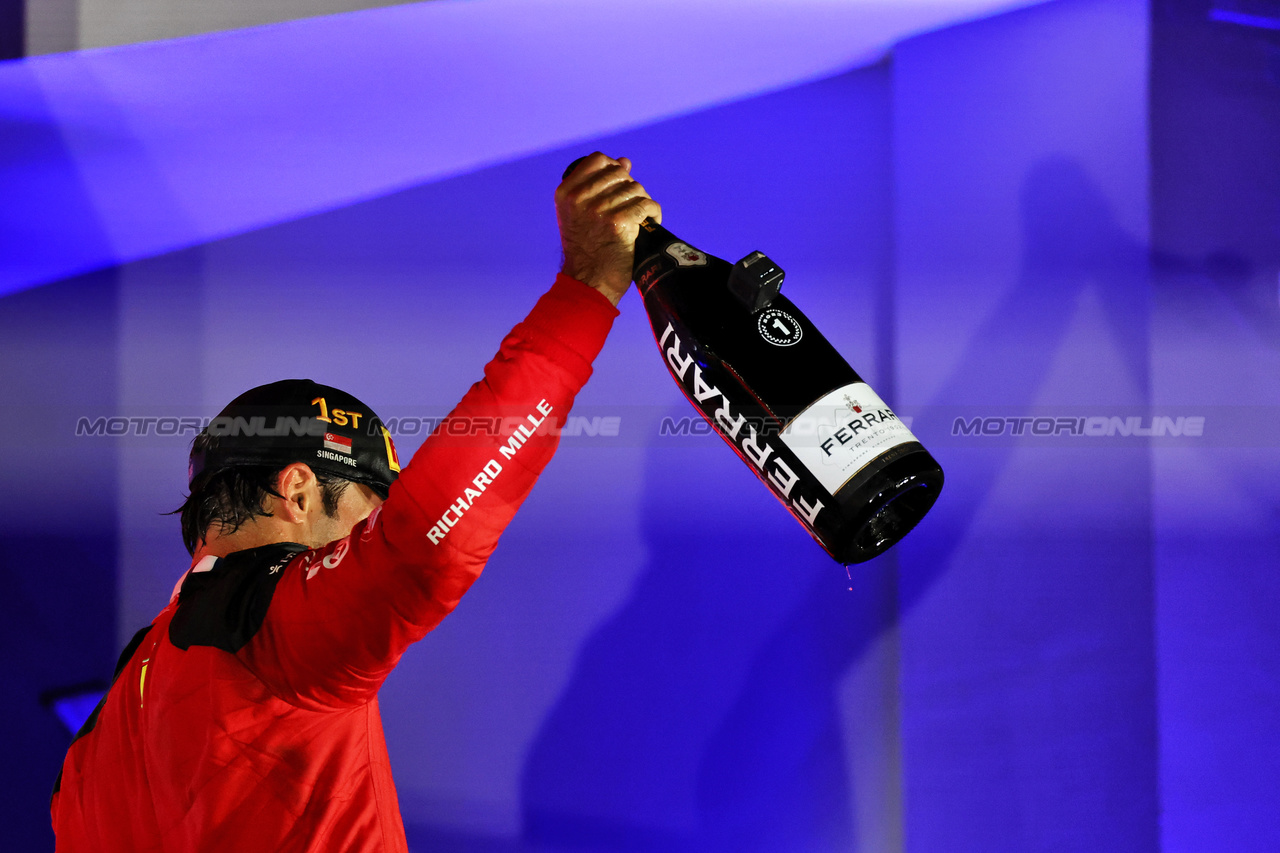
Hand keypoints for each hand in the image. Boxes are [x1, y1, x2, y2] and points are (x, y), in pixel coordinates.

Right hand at [556, 153, 661, 305]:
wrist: (589, 281)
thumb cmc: (587, 248)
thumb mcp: (579, 214)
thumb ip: (596, 185)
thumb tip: (625, 161)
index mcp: (566, 192)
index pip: (598, 160)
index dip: (614, 168)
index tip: (619, 185)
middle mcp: (580, 198)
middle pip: (620, 173)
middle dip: (630, 187)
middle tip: (632, 206)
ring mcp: (599, 209)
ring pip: (636, 189)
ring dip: (643, 201)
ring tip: (641, 217)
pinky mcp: (619, 221)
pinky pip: (646, 205)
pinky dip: (653, 213)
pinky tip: (650, 222)